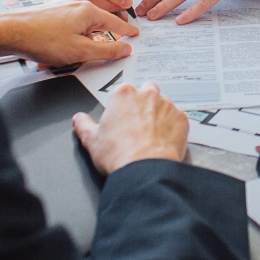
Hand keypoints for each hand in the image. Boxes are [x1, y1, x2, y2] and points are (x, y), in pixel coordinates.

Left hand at [0, 0, 138, 65]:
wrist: (9, 32)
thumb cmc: (42, 39)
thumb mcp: (80, 51)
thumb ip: (106, 51)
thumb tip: (125, 49)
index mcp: (89, 11)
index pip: (116, 21)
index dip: (127, 30)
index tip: (135, 34)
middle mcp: (78, 4)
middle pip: (98, 23)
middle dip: (100, 39)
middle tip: (105, 50)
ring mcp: (63, 7)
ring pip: (81, 26)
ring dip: (80, 42)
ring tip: (70, 57)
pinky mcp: (51, 13)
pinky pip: (68, 27)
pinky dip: (68, 39)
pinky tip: (58, 51)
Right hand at [72, 82, 188, 174]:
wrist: (144, 170)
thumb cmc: (119, 154)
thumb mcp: (91, 140)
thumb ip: (84, 125)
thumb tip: (78, 119)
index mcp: (124, 94)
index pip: (123, 91)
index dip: (122, 105)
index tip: (121, 117)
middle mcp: (147, 94)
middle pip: (147, 89)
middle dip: (143, 101)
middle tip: (137, 122)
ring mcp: (167, 105)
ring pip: (164, 103)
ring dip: (159, 113)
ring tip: (150, 133)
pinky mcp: (181, 118)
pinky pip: (177, 118)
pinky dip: (172, 126)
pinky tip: (163, 140)